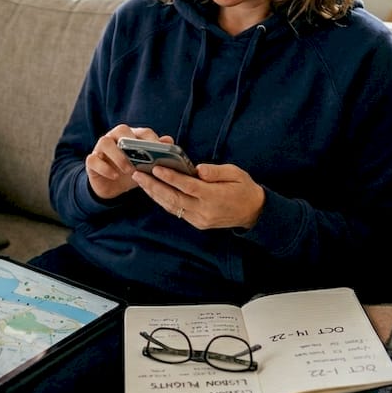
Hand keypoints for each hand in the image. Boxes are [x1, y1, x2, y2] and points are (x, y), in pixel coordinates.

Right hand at [86, 124, 172, 199]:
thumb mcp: (146, 165)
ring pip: (105, 142)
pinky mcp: (91, 161)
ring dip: (118, 156)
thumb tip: (169, 140)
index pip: (142, 132)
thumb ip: (157, 153)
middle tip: (142, 159)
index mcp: (131, 136)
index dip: (152, 140)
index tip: (161, 151)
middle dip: (132, 143)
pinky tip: (114, 176)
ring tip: (129, 170)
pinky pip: (93, 160)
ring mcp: (100, 148)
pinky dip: (104, 168)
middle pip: (121, 130)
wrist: (111, 186)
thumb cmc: (131, 171)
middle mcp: (114, 137)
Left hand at [132, 163, 264, 230]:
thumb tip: (197, 169)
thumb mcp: (235, 173)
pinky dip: (164, 201)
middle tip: (138, 174)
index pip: (187, 186)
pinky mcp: (197, 223)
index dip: (170, 178)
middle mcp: (204, 210)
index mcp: (214, 196)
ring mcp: (199, 219)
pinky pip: (177, 211)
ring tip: (141, 181)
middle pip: (173, 198)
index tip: (156, 169)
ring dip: (154, 194)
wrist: (253, 212)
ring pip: (172, 206)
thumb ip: (216, 171)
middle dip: (153, 186)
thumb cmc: (244, 188)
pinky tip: (154, 191)